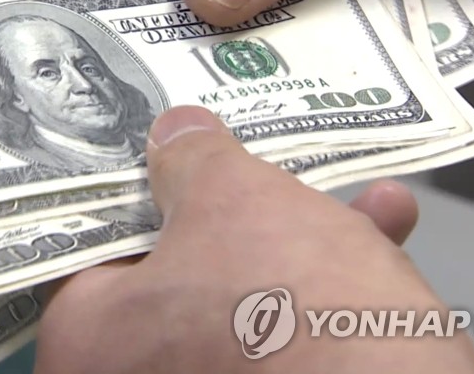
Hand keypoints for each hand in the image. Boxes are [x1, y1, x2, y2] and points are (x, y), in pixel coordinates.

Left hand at [33, 106, 473, 373]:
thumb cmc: (287, 305)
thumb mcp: (234, 199)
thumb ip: (192, 158)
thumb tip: (175, 133)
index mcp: (90, 339)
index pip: (95, 248)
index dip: (141, 191)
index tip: (175, 157)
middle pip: (180, 272)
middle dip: (243, 212)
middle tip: (266, 170)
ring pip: (246, 302)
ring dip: (307, 243)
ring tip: (361, 206)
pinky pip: (288, 339)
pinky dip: (329, 292)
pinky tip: (383, 240)